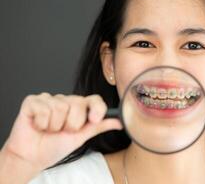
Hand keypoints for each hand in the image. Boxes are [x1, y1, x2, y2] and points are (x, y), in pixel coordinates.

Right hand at [1, 93, 122, 173]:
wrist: (33, 157)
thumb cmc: (56, 146)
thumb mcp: (82, 137)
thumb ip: (99, 126)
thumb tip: (120, 122)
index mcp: (79, 107)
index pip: (94, 99)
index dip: (97, 108)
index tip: (94, 120)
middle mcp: (65, 100)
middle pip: (78, 103)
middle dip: (71, 124)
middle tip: (62, 131)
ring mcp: (49, 99)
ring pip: (60, 107)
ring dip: (54, 126)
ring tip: (49, 129)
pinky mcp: (32, 101)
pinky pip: (43, 108)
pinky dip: (41, 123)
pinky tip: (38, 125)